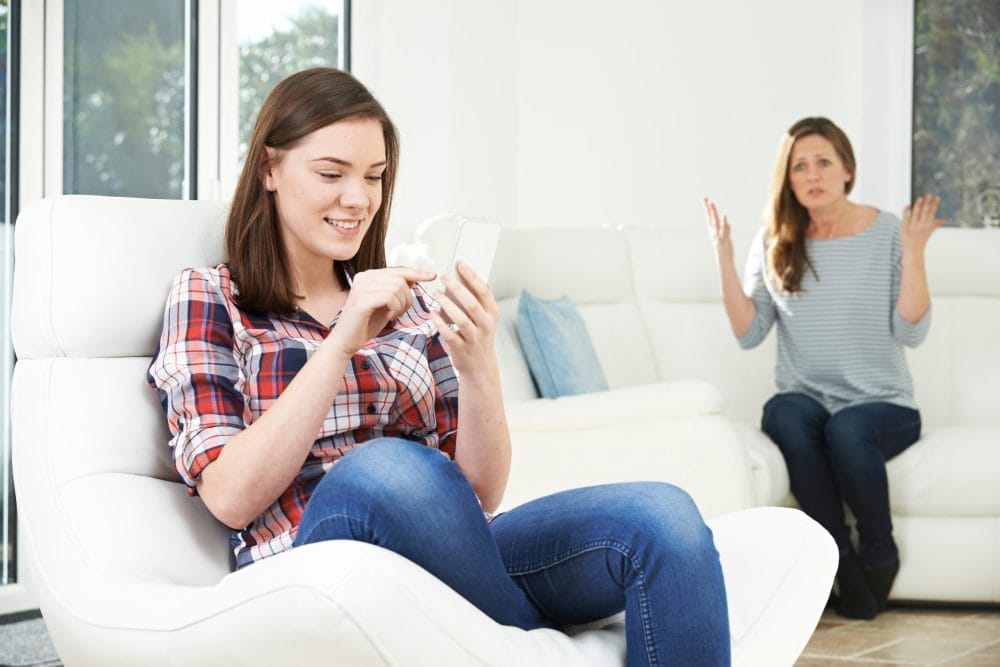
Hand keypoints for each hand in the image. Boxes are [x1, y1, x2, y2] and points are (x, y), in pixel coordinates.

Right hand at [330, 267, 435, 355]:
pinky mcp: (361, 299)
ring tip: (392, 315)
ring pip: (397, 288)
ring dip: (402, 305)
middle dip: (407, 298)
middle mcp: (363, 277)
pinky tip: (389, 317)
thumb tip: (414, 277)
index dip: (417, 272)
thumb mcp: (386, 304)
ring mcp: (361, 287)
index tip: (432, 275)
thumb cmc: (366, 324)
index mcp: (368, 276)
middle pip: (400, 279)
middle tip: (399, 312)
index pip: (398, 270)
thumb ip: (396, 290)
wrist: (346, 341)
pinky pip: (390, 297)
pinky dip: (395, 308)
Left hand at [432, 261, 499, 375]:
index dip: (472, 276)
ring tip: (436, 293)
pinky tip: (432, 313)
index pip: (484, 291)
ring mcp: (474, 338)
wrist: (480, 366)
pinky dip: (439, 323)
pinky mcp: (462, 349)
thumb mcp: (486, 317)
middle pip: (472, 303)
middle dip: (457, 288)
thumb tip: (473, 276)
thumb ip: (481, 299)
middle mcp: (486, 325)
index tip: (460, 264)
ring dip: (447, 304)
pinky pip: (449, 334)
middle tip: (444, 276)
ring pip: (461, 319)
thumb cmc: (479, 335)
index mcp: (492, 313)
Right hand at [703, 197, 733, 260]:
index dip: (707, 208)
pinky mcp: (724, 238)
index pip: (709, 216)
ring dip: (713, 212)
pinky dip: (724, 222)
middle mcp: (714, 231)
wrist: (724, 258)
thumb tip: (727, 223)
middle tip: (704, 198)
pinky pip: (724, 229)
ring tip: (711, 203)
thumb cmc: (724, 248)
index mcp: (713, 230)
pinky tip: (724, 215)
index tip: (704, 199)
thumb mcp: (724, 237)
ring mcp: (718, 234)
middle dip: (707, 207)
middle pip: (710, 217)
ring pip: (715, 221)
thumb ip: (726, 228)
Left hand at [902, 193, 943, 255]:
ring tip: (920, 198)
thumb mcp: (929, 233)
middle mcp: (921, 226)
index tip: (937, 198)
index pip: (932, 213)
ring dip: (918, 206)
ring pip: (916, 214)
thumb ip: (935, 225)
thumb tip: (944, 220)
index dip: (934, 205)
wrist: (913, 253)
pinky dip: (906, 212)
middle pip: (925, 212)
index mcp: (928, 226)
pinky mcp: (905, 229)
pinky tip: (906, 205)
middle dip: (927, 203)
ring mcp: (913, 227)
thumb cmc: (920, 243)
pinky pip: (905, 219)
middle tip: (929, 194)